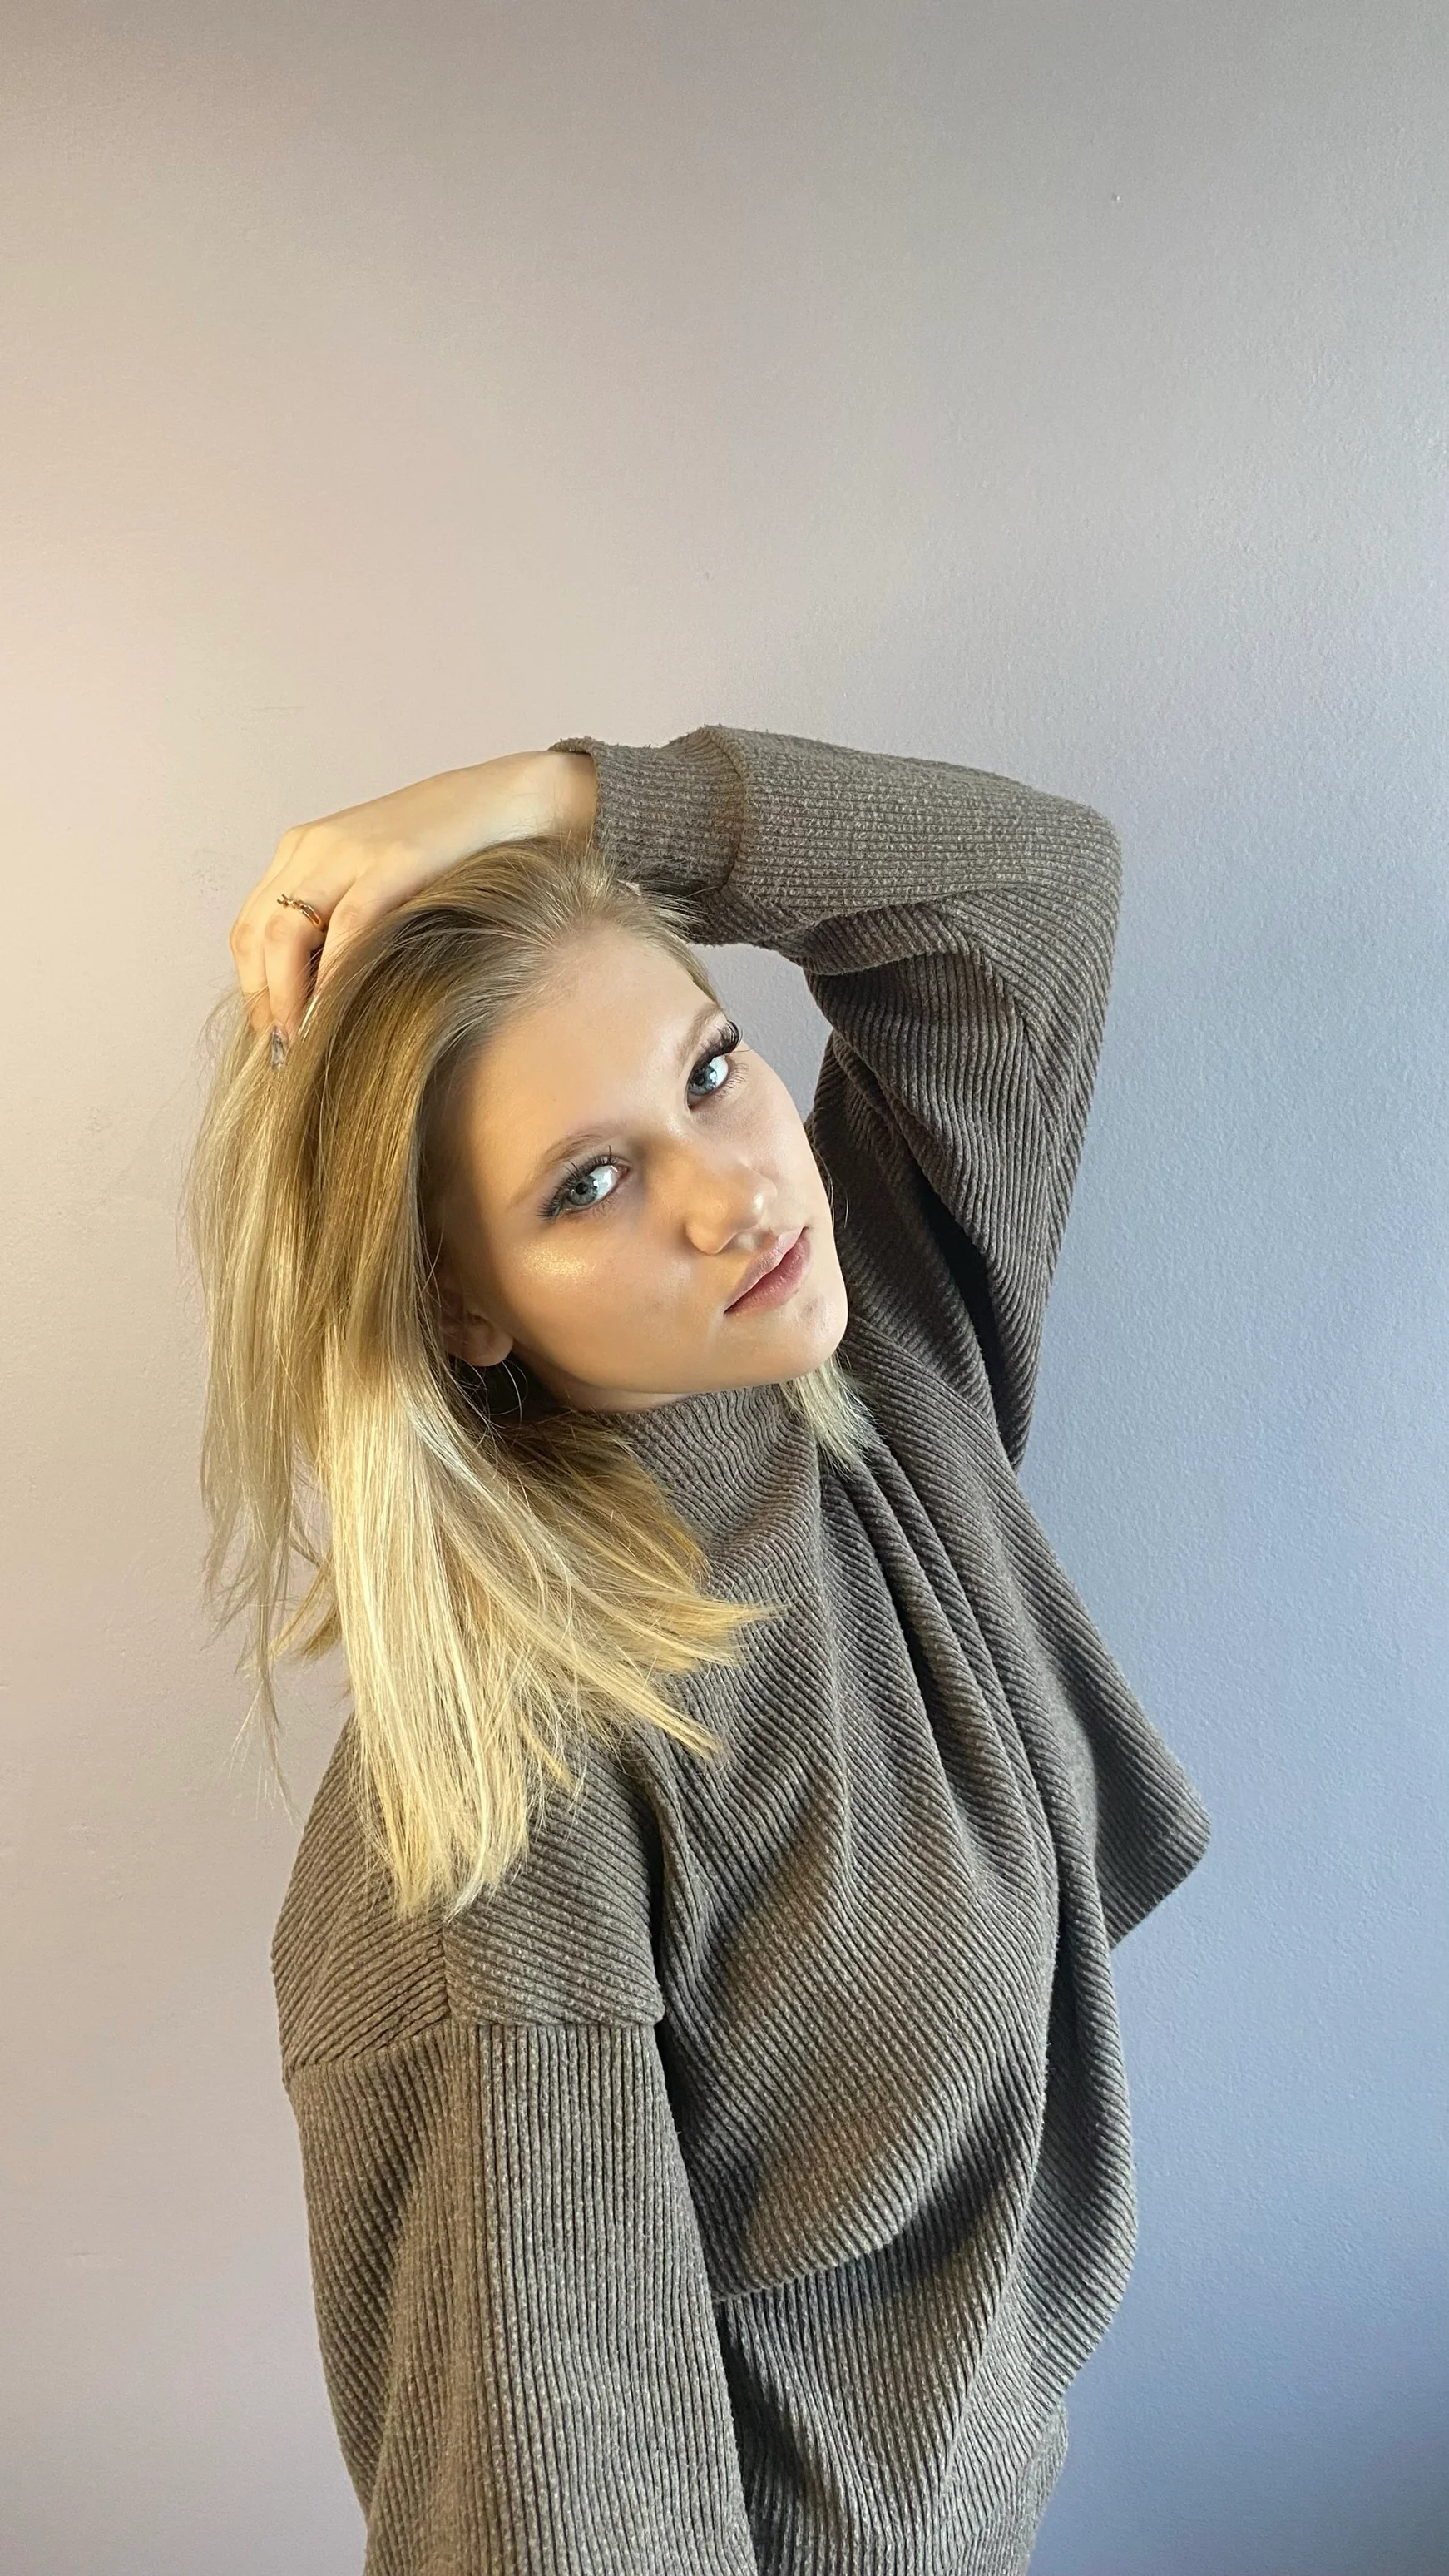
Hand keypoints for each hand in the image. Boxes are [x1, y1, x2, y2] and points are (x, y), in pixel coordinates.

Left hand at [230, 749, 596, 1045]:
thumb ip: (343, 919)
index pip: (248, 929)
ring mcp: (348, 850)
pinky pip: (348, 925)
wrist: (509, 801)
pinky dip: (334, 973)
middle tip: (280, 1051)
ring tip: (302, 1041)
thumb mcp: (377, 879)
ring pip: (284, 932)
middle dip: (263, 1000)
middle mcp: (312, 847)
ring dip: (287, 996)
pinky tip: (338, 1009)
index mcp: (301, 851)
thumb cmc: (449, 852)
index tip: (270, 1035)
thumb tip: (322, 994)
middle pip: (254, 935)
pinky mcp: (393, 859)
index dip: (253, 989)